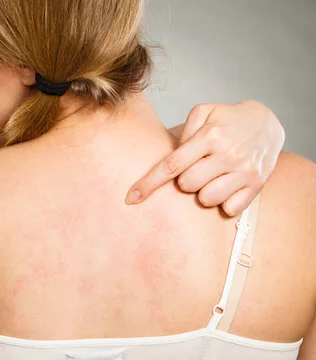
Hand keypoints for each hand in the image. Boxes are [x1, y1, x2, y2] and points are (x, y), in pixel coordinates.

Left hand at [125, 101, 285, 215]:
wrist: (268, 122)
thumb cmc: (227, 120)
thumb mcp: (204, 112)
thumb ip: (183, 131)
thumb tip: (172, 156)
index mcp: (209, 137)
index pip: (171, 166)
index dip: (149, 183)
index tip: (131, 198)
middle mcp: (227, 154)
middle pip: (187, 186)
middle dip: (185, 180)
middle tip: (197, 168)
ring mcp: (244, 171)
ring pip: (207, 199)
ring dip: (204, 192)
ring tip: (212, 176)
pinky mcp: (257, 185)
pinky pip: (229, 208)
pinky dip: (224, 201)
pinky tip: (227, 185)